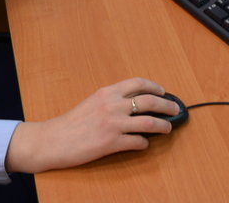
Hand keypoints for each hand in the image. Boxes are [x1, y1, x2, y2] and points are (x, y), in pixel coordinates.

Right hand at [4, 77, 181, 173]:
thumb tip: (134, 105)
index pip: (138, 83)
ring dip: (163, 126)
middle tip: (175, 109)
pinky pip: (137, 142)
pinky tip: (144, 144)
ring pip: (148, 122)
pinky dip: (144, 143)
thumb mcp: (92, 103)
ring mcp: (113, 124)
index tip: (163, 92)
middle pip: (149, 101)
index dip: (155, 87)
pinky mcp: (111, 143)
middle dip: (166, 105)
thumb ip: (112, 101)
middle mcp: (112, 105)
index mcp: (107, 92)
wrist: (53, 140)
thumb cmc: (70, 123)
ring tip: (168, 128)